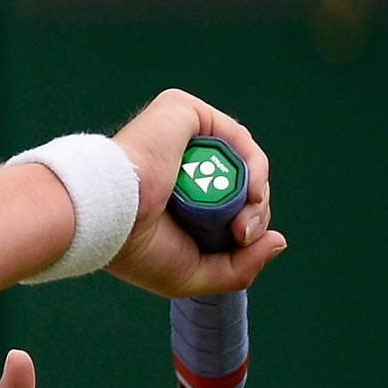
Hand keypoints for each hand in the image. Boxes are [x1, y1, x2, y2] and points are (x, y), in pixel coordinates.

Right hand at [107, 88, 287, 296]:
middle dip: (255, 213)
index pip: (224, 204)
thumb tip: (279, 241)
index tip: (241, 243)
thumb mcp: (193, 274)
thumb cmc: (136, 248)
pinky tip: (251, 190)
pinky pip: (236, 137)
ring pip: (241, 163)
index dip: (244, 225)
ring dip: (257, 195)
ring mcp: (180, 135)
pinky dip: (254, 165)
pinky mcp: (184, 113)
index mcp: (170, 194)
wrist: (109, 216)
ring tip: (243, 220)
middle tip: (243, 235)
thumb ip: (238, 268)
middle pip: (238, 183)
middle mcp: (174, 161)